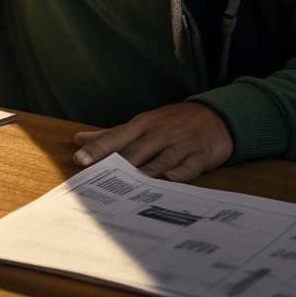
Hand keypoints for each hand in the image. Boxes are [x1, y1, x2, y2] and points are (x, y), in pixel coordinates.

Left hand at [72, 102, 232, 182]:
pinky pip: (191, 164)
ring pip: (161, 157)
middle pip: (135, 149)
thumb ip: (111, 134)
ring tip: (131, 180)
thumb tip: (79, 139)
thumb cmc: (171, 123)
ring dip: (147, 169)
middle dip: (116, 163)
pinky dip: (181, 172)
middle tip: (98, 176)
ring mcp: (180, 143)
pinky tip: (171, 178)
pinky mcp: (200, 154)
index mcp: (141, 126)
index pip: (115, 137)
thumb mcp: (141, 124)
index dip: (97, 149)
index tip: (79, 159)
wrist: (216, 115)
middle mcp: (158, 134)